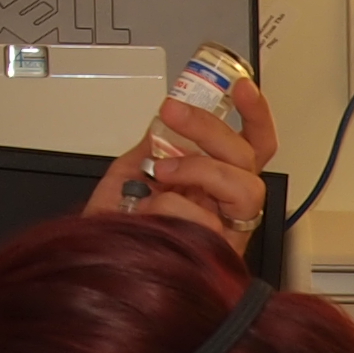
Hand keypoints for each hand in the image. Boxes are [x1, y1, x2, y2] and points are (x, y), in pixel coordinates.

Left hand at [85, 73, 276, 250]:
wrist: (98, 265)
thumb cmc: (117, 228)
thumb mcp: (132, 174)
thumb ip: (156, 148)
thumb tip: (170, 121)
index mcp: (215, 183)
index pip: (252, 146)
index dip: (255, 115)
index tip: (241, 87)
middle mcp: (227, 205)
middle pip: (248, 158)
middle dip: (212, 129)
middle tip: (173, 113)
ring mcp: (225, 231)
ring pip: (247, 189)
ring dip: (202, 169)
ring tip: (163, 172)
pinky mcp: (216, 255)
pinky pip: (211, 220)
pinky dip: (175, 205)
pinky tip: (151, 210)